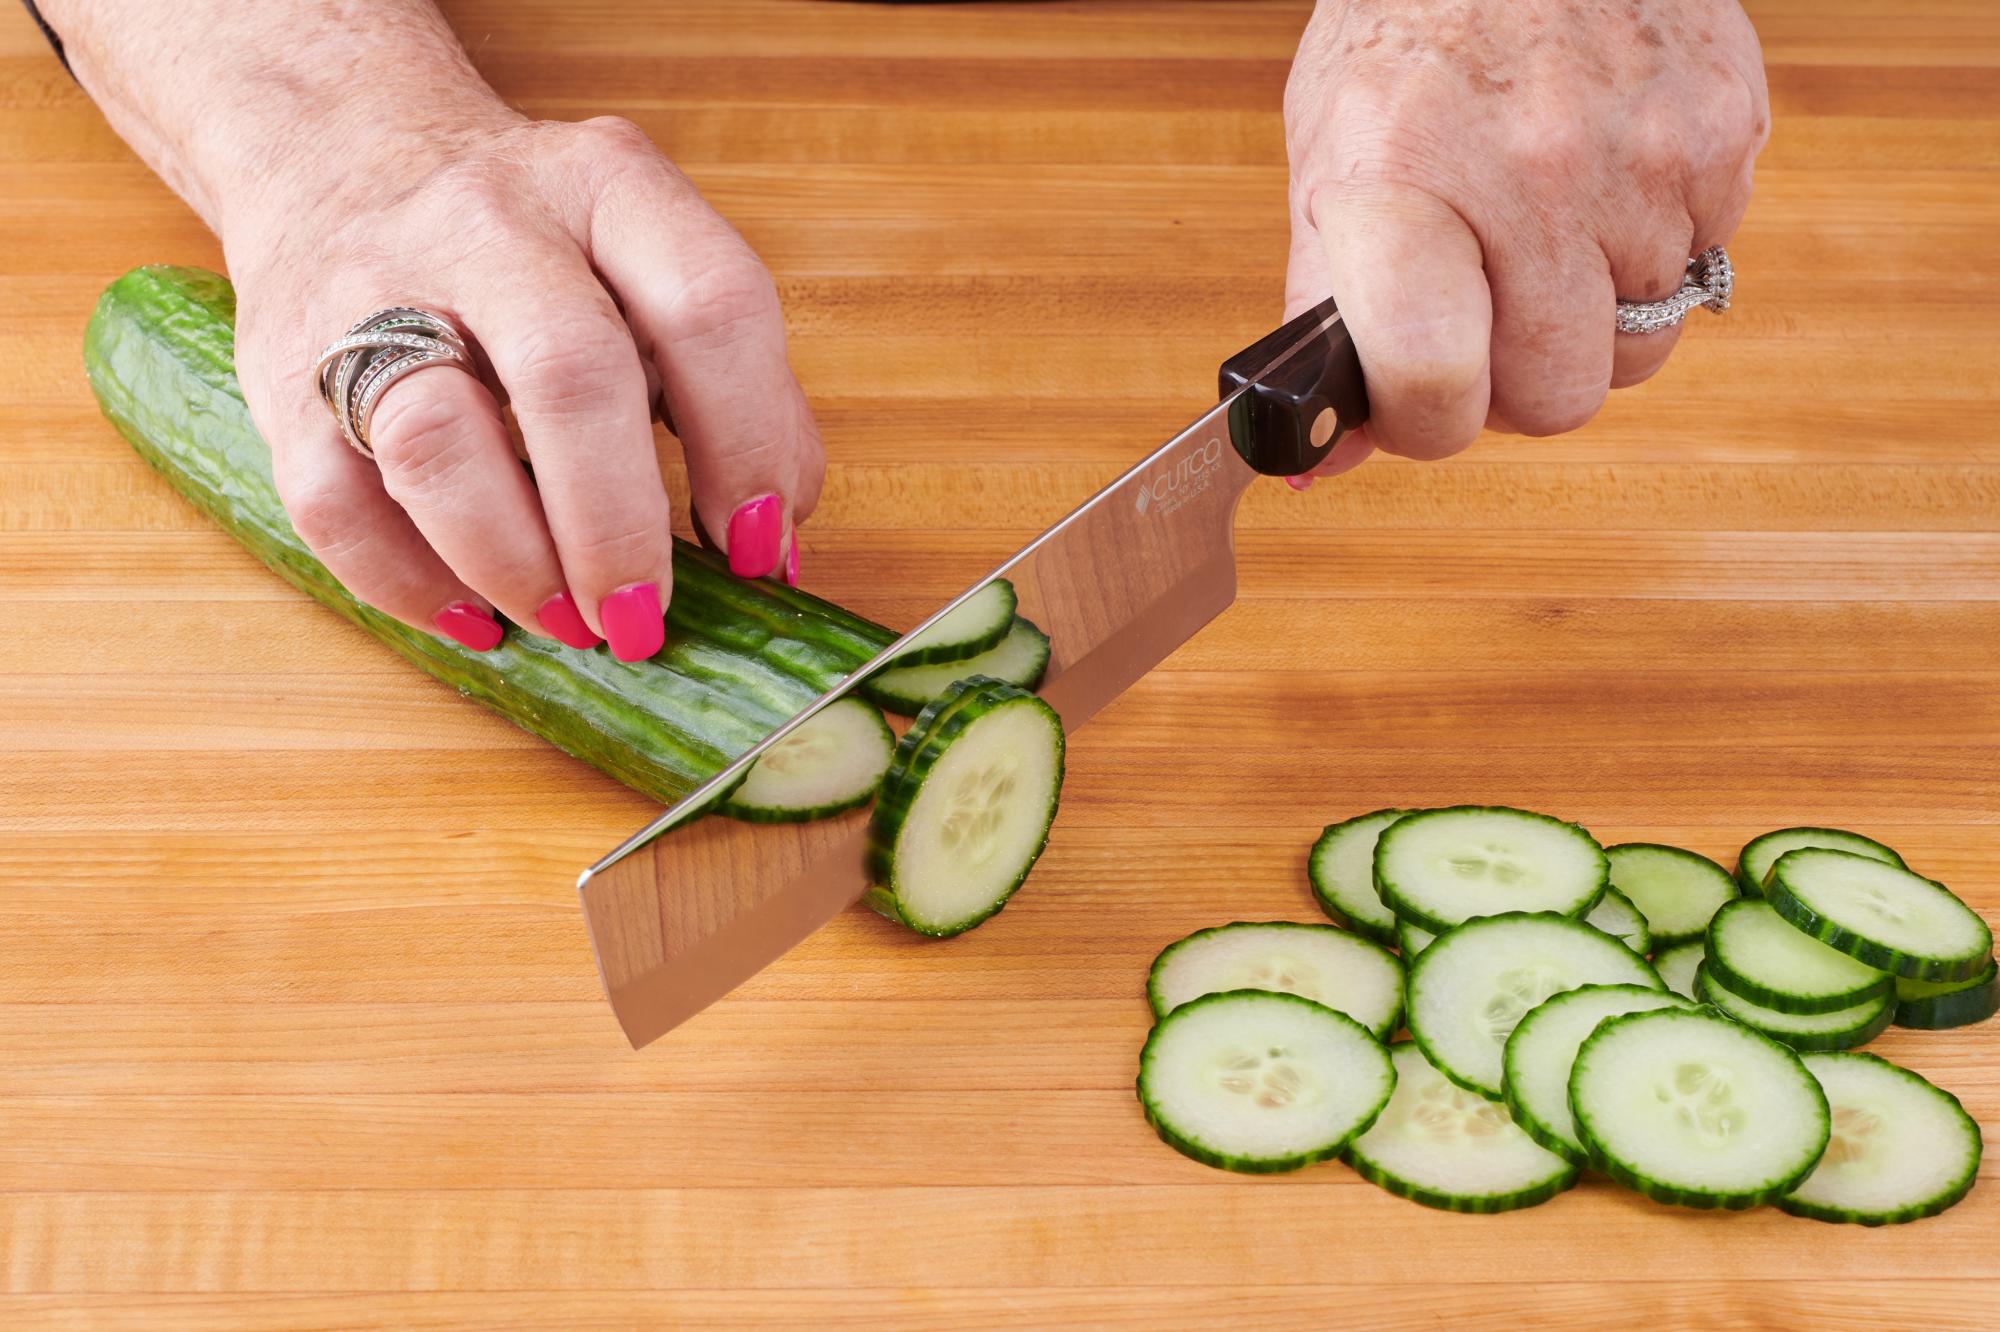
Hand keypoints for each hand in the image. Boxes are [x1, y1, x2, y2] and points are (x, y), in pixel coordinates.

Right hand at [230, 113, 820, 657]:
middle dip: (620, 526)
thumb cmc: (542, 250)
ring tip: (566, 623)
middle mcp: (490, 222)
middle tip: (645, 619)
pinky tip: (475, 617)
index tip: (755, 548)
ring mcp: (371, 289)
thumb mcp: (656, 270)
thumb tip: (771, 547)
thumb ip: (741, 391)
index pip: (710, 306)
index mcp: (612, 187)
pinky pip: (336, 503)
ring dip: (514, 563)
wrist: (340, 149)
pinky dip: (411, 584)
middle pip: (572, 376)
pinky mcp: (282, 370)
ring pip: (437, 441)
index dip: (749, 443)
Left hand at [1282, 0, 1768, 477]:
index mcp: (1406, 184)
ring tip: (1546, 235)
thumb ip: (1322, 322)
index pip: (1433, 380)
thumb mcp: (1328, 168)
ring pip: (1637, 352)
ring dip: (1591, 323)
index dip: (1427, 422)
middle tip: (1488, 313)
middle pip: (1556, 398)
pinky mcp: (1724, 135)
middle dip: (1517, 383)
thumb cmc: (1408, 43)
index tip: (1419, 398)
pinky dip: (1651, 253)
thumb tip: (1310, 465)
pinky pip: (1699, 273)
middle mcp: (1532, 173)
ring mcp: (1643, 158)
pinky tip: (1602, 184)